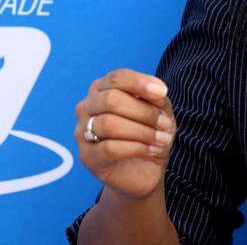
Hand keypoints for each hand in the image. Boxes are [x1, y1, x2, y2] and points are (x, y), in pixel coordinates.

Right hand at [73, 68, 176, 199]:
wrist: (145, 169)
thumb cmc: (150, 133)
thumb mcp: (160, 111)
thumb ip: (156, 98)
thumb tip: (156, 91)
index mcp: (103, 90)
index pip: (116, 77)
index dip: (140, 83)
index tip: (163, 93)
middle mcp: (87, 107)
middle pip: (110, 99)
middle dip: (144, 112)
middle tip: (165, 124)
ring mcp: (81, 132)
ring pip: (109, 124)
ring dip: (143, 132)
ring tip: (164, 140)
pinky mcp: (86, 157)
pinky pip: (109, 148)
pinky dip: (137, 148)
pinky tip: (153, 150)